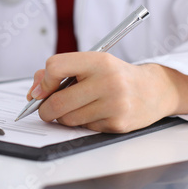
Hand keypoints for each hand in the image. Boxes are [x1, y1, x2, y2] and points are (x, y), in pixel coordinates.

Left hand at [27, 52, 187, 132]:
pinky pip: (85, 128)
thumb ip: (59, 71)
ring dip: (64, 117)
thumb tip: (34, 92)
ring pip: (68, 119)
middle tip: (45, 109)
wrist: (154, 90)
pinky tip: (95, 113)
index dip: (44, 81)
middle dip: (45, 109)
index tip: (42, 89)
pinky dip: (83, 123)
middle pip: (58, 101)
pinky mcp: (118, 124)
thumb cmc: (115, 75)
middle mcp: (109, 81)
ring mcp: (115, 104)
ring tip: (76, 107)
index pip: (56, 66)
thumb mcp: (91, 64)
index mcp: (99, 60)